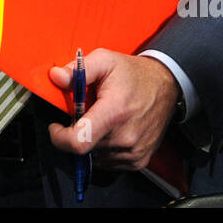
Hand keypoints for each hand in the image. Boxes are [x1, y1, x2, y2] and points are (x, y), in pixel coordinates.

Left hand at [47, 50, 179, 169]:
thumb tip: (56, 77)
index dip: (60, 138)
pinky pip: (108, 162)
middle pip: (84, 148)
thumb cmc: (132, 73)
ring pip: (94, 156)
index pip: (79, 141)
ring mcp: (133, 152)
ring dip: (90, 141)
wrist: (166, 86)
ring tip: (101, 119)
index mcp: (114, 111)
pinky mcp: (138, 161)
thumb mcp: (105, 60)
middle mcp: (125, 137)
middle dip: (76, 132)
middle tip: (84, 113)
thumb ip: (78, 69)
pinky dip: (103, 149)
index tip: (56, 126)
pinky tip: (111, 130)